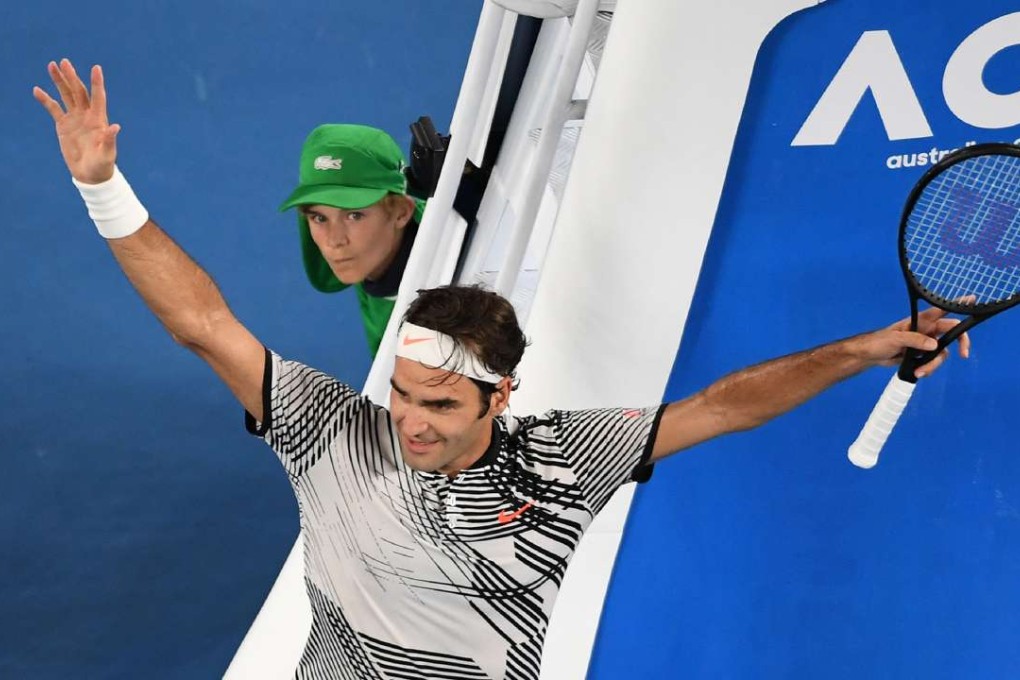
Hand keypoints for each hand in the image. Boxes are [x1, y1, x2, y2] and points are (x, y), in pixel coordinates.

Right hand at [33, 59, 118, 183]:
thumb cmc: (102, 165)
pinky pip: (53, 109)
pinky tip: (37, 90)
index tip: (96, 68)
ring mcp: (74, 119)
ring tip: (52, 65)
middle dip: (71, 77)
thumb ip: (110, 140)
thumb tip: (116, 127)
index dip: (97, 83)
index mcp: (98, 120)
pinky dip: (46, 100)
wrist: (90, 175)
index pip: (98, 97)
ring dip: (60, 81)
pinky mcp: (63, 125)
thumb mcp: (107, 154)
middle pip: (78, 92)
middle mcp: (86, 116)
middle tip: (64, 61)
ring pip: (66, 95)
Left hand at [863, 306, 970, 377]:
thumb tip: (934, 345)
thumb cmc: (880, 341)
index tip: (972, 299)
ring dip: (933, 364)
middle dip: (960, 343)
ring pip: (942, 353)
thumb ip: (914, 340)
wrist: (870, 356)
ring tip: (920, 372)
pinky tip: (917, 372)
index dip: (957, 303)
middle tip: (964, 354)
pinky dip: (927, 369)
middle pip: (952, 333)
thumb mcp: (895, 338)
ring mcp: (926, 343)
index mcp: (921, 321)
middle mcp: (927, 330)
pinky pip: (933, 362)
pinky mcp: (922, 355)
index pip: (941, 309)